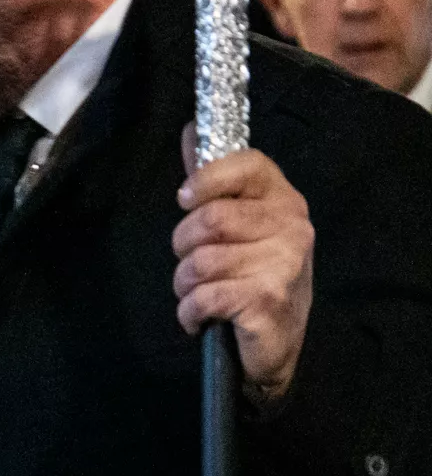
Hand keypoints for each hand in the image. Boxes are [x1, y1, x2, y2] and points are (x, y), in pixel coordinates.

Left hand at [174, 136, 313, 401]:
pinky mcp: (268, 300)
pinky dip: (190, 312)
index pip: (247, 163)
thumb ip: (214, 182)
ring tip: (202, 294)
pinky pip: (203, 296)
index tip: (184, 200)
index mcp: (284, 200)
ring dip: (185, 284)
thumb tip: (191, 131)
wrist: (278, 344)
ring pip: (200, 261)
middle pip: (208, 218)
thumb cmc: (253, 278)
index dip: (205, 178)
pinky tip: (202, 317)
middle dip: (183, 246)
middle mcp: (292, 226)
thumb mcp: (241, 227)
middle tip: (194, 264)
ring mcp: (284, 263)